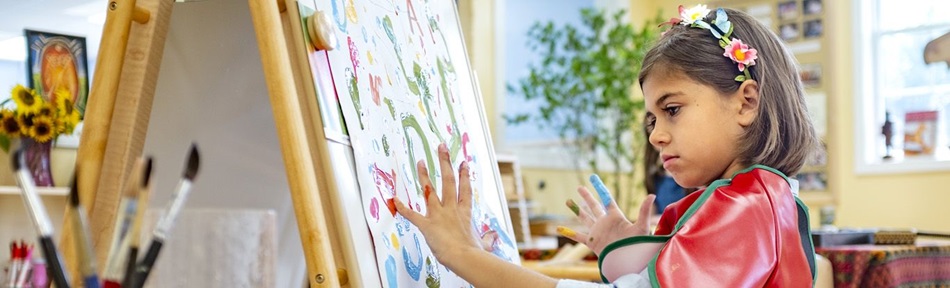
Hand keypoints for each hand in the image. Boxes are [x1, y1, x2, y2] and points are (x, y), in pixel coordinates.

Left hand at [393, 143, 481, 261]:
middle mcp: (451, 208)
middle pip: (448, 180)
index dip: (465, 175)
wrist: (464, 257)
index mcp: (465, 212)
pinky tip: (394, 198)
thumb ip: (488, 238)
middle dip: (444, 162)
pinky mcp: (427, 224)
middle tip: (441, 147)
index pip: (465, 189)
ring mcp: (438, 214)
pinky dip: (401, 207)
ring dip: (424, 175)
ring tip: (420, 161)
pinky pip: (411, 214)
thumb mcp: (484, 243)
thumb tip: (494, 237)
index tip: (464, 162)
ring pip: (429, 190)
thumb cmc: (474, 252)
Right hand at [560, 187, 655, 254]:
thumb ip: (644, 211)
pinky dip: (569, 233)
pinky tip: (560, 229)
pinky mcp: (592, 242)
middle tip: (579, 187)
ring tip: (568, 201)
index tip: (594, 179)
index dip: (601, 189)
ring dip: (576, 210)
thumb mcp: (642, 227)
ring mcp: (597, 232)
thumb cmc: (637, 245)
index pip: (607, 200)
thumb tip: (652, 195)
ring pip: (584, 218)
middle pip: (594, 206)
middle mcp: (605, 223)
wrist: (628, 261)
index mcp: (615, 217)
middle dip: (586, 197)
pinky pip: (579, 236)